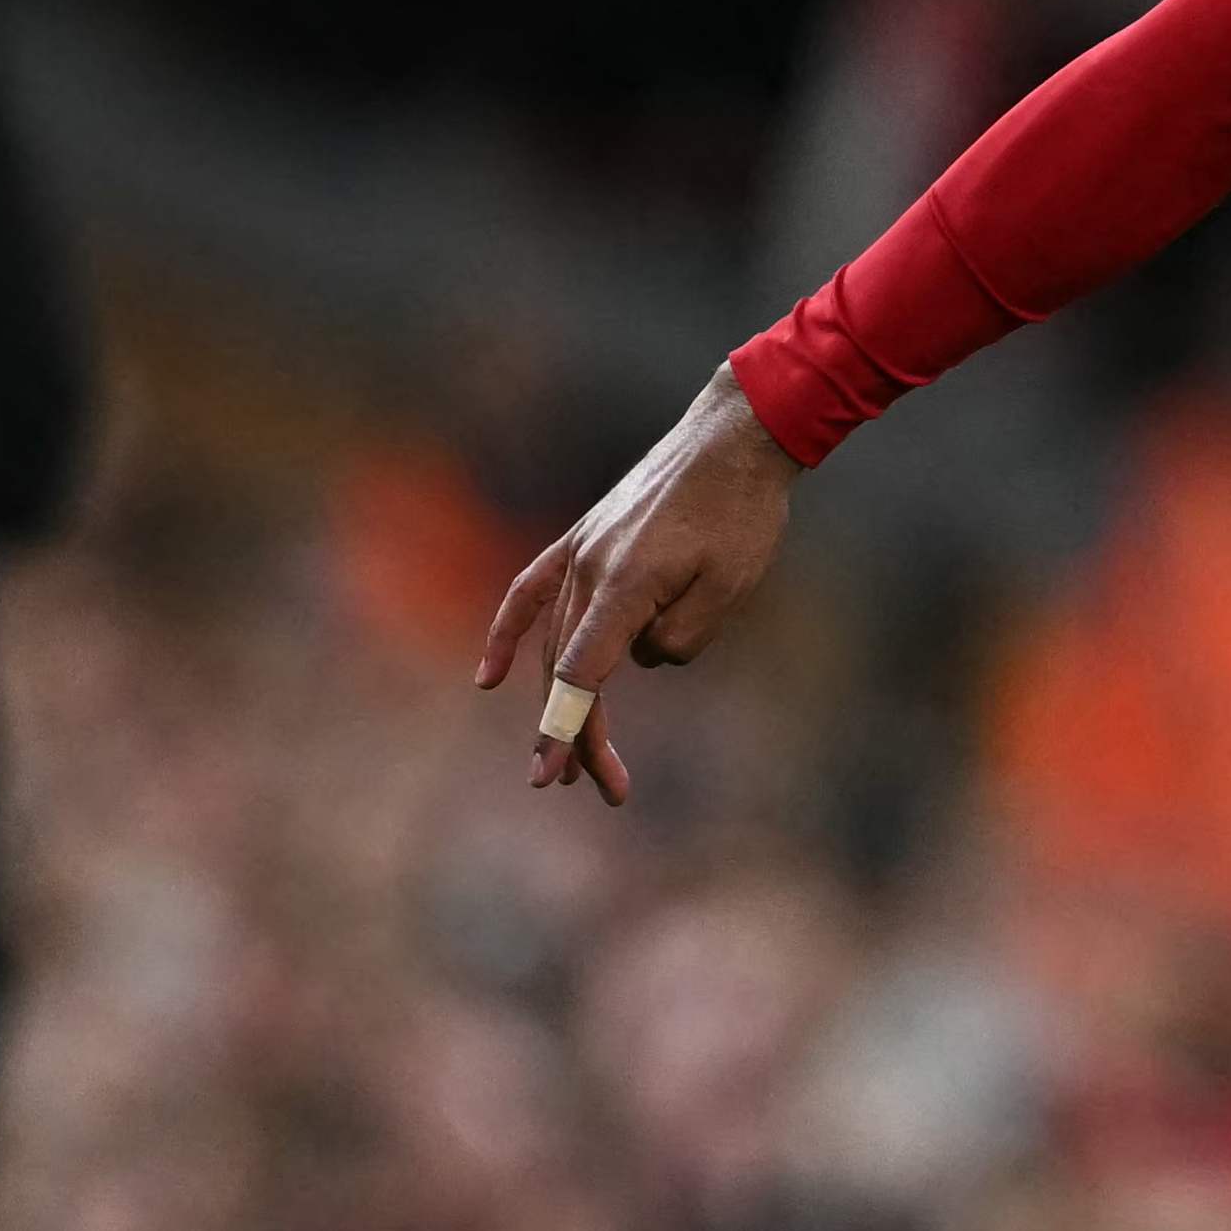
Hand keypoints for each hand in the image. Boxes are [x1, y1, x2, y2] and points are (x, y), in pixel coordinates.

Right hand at [477, 368, 805, 804]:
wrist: (734, 438)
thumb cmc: (743, 513)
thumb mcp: (731, 588)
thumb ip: (682, 639)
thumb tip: (643, 658)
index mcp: (627, 585)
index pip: (582, 675)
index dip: (565, 729)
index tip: (548, 775)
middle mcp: (591, 569)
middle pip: (570, 670)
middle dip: (581, 736)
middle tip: (608, 793)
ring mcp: (581, 552)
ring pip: (557, 642)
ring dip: (562, 702)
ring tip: (574, 764)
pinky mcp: (584, 539)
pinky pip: (532, 592)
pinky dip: (508, 634)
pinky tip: (488, 679)